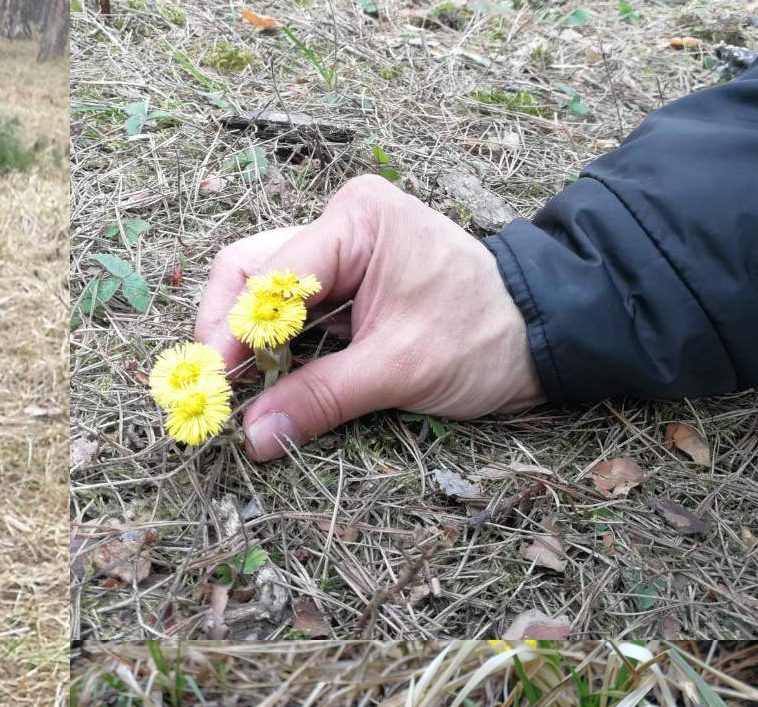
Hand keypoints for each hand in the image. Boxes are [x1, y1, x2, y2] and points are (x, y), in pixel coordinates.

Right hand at [193, 175, 545, 459]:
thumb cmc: (485, 336)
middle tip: (215, 391)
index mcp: (356, 221)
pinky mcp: (342, 284)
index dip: (233, 330)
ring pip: (258, 292)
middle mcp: (339, 225)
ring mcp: (338, 253)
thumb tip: (255, 435)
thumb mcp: (400, 370)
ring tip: (236, 393)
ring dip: (244, 344)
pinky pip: (286, 312)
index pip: (266, 272)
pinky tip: (265, 383)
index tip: (214, 384)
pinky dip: (270, 349)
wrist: (542, 333)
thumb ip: (321, 398)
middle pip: (248, 272)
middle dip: (227, 333)